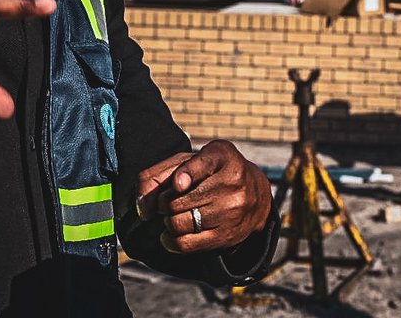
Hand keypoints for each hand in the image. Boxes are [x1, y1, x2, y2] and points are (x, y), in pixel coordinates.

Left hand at [136, 140, 271, 253]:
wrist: (256, 197)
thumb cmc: (212, 174)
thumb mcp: (190, 160)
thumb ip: (159, 174)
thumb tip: (144, 207)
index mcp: (222, 156)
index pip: (203, 164)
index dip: (187, 174)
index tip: (178, 184)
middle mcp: (231, 183)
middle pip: (177, 200)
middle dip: (164, 202)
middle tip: (169, 200)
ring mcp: (231, 211)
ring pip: (179, 223)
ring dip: (168, 220)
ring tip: (175, 214)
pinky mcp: (227, 236)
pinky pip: (186, 243)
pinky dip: (171, 240)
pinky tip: (172, 233)